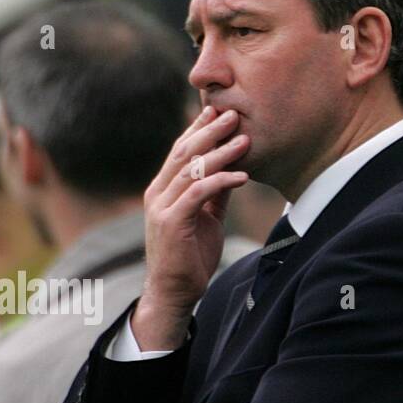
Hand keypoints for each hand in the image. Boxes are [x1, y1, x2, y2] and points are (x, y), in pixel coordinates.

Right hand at [133, 106, 249, 349]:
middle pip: (183, 153)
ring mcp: (161, 208)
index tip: (218, 111)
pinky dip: (220, 182)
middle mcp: (157, 194)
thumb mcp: (206, 218)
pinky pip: (198, 194)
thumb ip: (215, 193)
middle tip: (233, 115)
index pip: (180, 151)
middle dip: (209, 132)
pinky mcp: (171, 223)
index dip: (198, 129)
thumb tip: (233, 169)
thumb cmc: (190, 256)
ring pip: (191, 170)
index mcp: (162, 189)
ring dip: (220, 154)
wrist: (174, 292)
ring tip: (245, 141)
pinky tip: (242, 177)